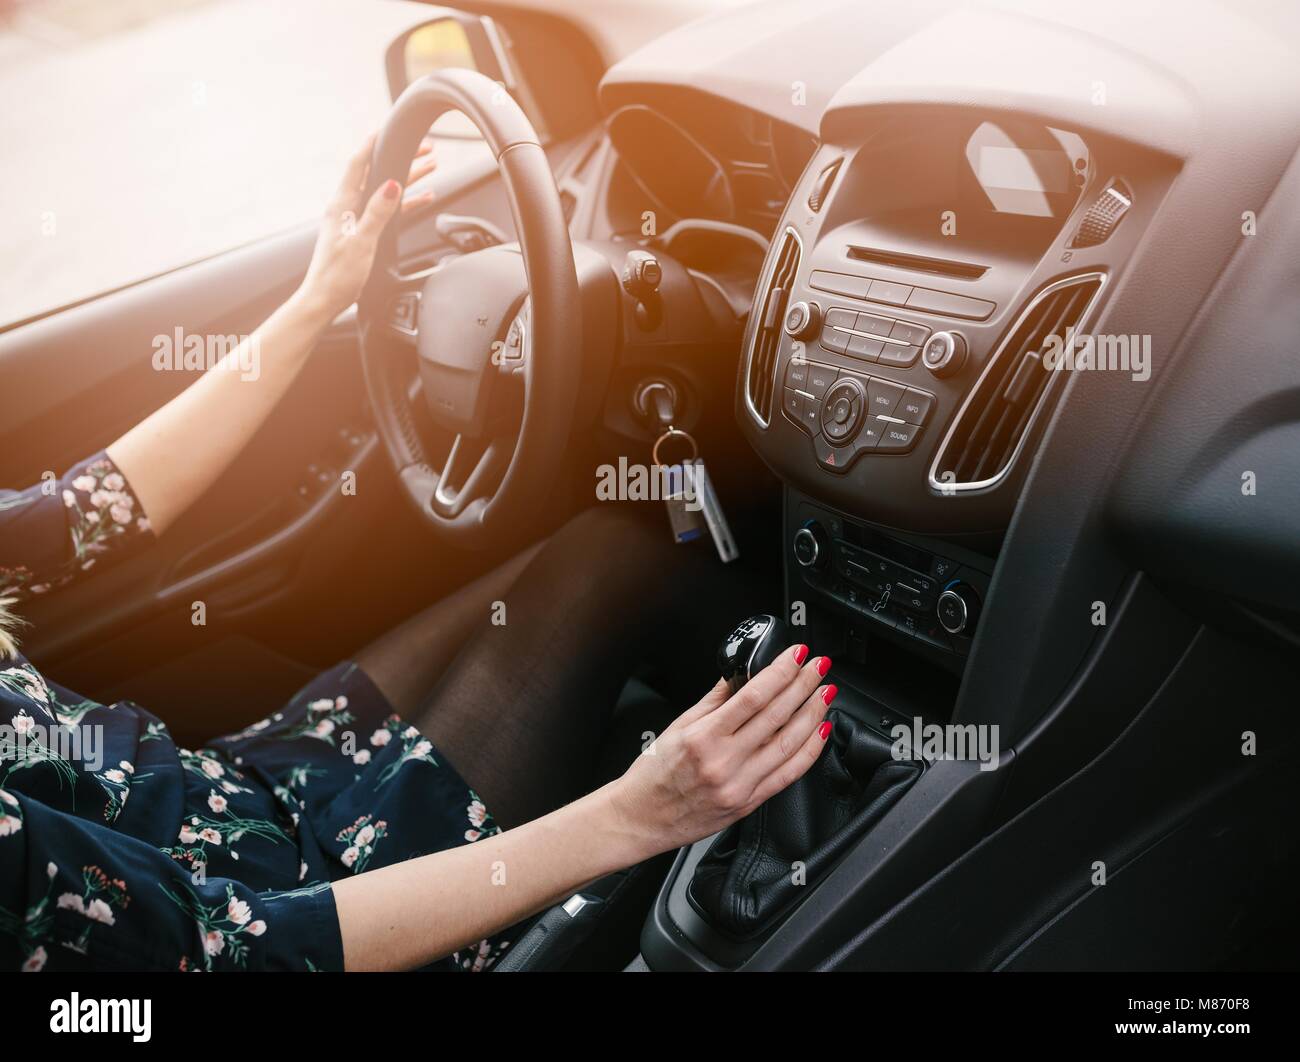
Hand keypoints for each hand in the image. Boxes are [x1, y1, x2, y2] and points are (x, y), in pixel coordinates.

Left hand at [295, 134, 438, 321]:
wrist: (324, 299)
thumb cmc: (337, 275)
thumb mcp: (361, 242)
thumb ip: (377, 212)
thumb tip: (391, 184)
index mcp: (341, 204)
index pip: (358, 164)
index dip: (373, 143)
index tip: (389, 127)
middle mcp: (346, 207)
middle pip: (376, 174)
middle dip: (401, 158)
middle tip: (426, 148)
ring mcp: (354, 219)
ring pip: (384, 191)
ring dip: (408, 179)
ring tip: (431, 167)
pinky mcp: (361, 233)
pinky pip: (387, 211)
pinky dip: (405, 204)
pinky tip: (423, 200)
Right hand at [610, 644, 835, 855]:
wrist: (642, 818)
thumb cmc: (654, 774)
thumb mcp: (678, 726)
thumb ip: (715, 699)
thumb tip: (742, 675)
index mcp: (704, 737)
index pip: (753, 696)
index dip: (781, 671)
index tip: (795, 654)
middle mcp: (724, 762)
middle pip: (776, 715)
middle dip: (803, 685)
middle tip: (819, 665)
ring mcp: (740, 785)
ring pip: (790, 744)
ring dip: (812, 714)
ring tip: (824, 692)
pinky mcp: (749, 803)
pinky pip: (789, 774)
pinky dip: (810, 751)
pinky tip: (820, 731)